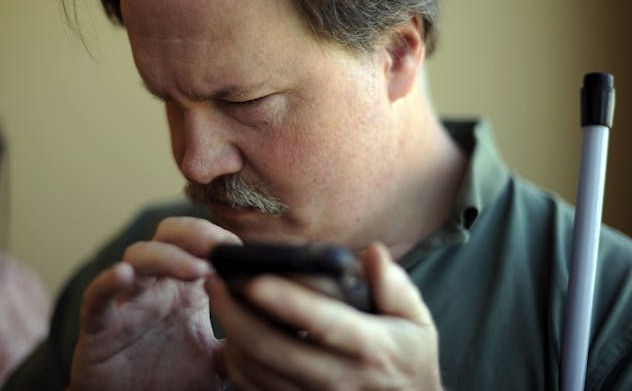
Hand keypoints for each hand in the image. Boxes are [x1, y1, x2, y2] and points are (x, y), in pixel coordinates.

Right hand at [68, 217, 239, 390]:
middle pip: (167, 235)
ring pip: (137, 257)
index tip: (240, 250)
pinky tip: (122, 274)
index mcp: (185, 288)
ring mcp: (127, 302)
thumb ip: (244, 338)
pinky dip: (106, 282)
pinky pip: (96, 297)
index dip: (217, 238)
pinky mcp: (98, 326)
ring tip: (195, 269)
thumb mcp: (219, 360)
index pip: (199, 242)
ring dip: (166, 257)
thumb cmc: (174, 379)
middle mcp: (156, 285)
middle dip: (192, 233)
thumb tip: (286, 325)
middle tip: (218, 247)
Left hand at [208, 242, 441, 389]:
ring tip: (219, 302)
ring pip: (257, 372)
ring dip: (231, 336)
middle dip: (235, 314)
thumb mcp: (417, 322)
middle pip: (274, 348)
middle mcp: (339, 377)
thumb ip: (395, 286)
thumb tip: (373, 253)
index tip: (253, 278)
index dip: (286, 300)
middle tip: (214, 281)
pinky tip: (232, 338)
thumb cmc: (408, 360)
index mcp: (369, 346)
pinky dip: (237, 365)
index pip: (322, 321)